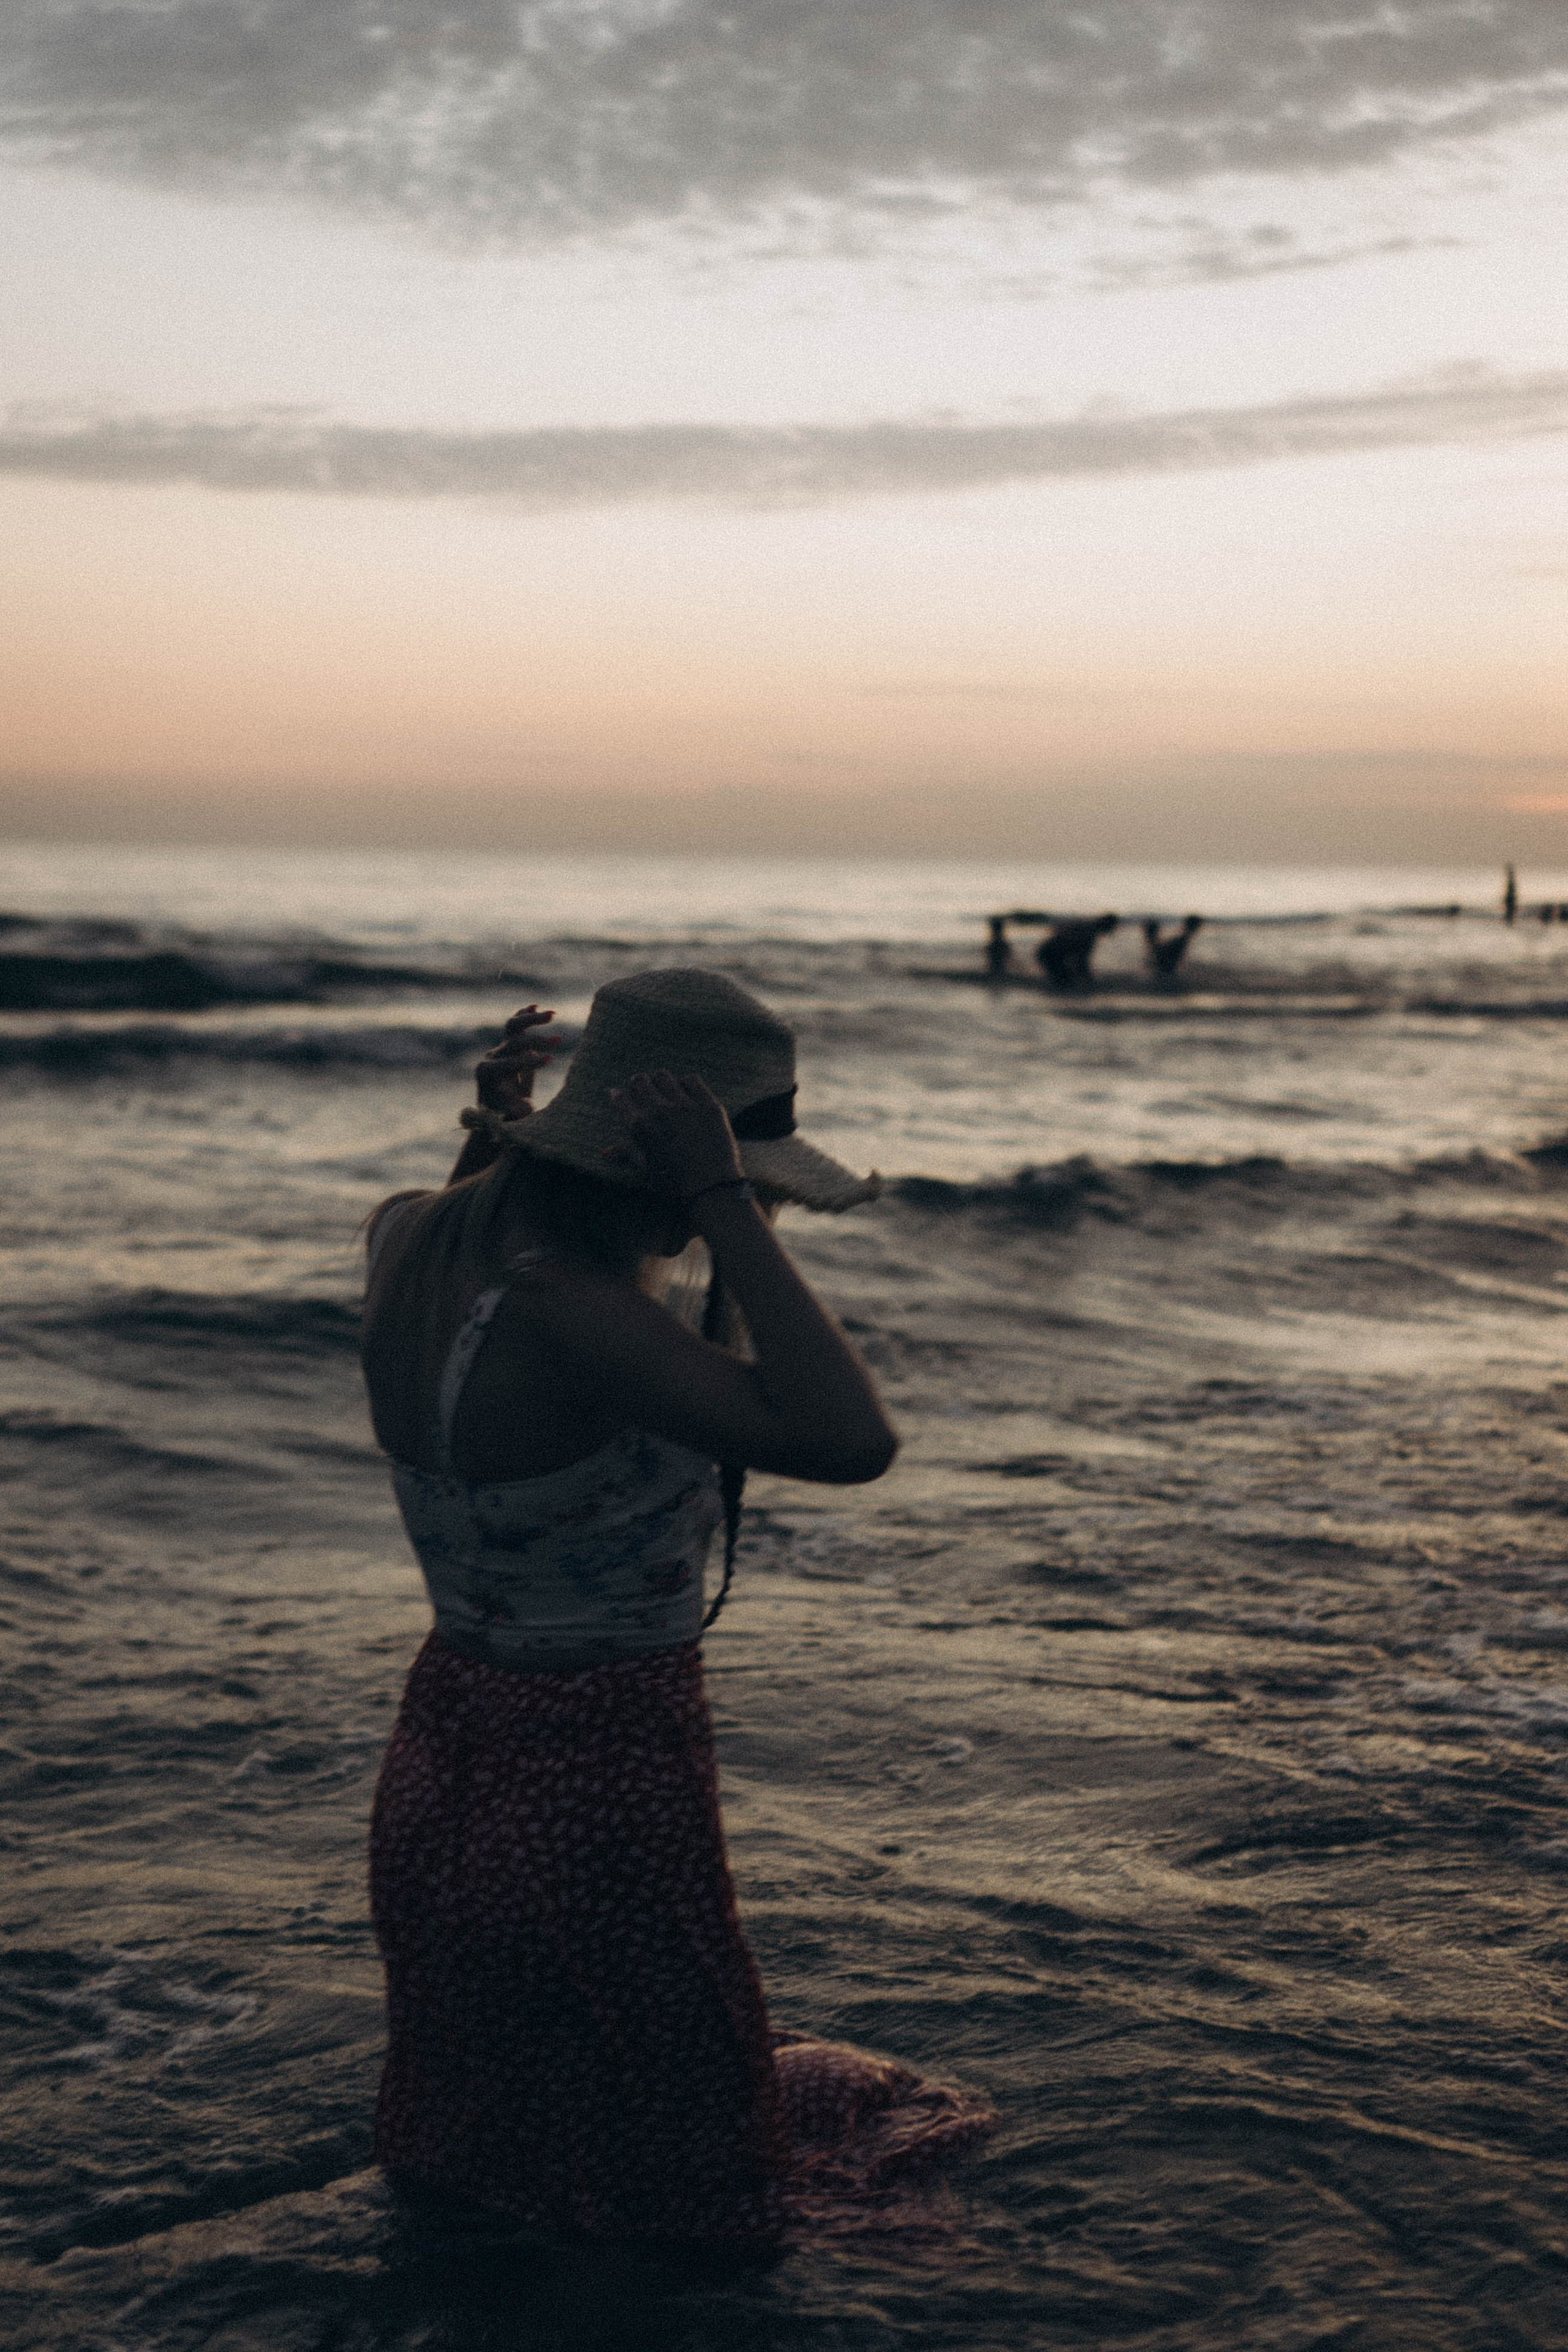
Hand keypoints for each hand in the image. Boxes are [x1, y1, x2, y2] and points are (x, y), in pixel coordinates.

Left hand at [475, 1006, 557, 1118]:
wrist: (496, 1112)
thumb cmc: (504, 1117)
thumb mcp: (512, 1118)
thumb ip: (517, 1111)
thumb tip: (527, 1107)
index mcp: (488, 1073)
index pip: (510, 1062)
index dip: (530, 1061)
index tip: (551, 1059)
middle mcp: (491, 1057)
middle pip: (513, 1041)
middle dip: (536, 1041)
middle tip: (558, 1041)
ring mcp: (499, 1049)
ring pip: (513, 1027)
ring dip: (532, 1019)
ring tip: (553, 1014)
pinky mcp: (509, 1045)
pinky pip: (515, 1026)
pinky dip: (525, 1015)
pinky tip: (536, 1006)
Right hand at [607, 1072, 744, 1199]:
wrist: (712, 1187)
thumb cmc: (674, 1182)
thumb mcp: (647, 1168)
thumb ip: (626, 1153)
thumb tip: (605, 1153)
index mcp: (641, 1127)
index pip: (620, 1098)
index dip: (617, 1095)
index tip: (619, 1095)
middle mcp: (660, 1111)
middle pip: (640, 1081)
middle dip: (637, 1084)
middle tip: (641, 1089)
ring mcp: (685, 1105)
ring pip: (664, 1076)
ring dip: (660, 1081)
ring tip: (664, 1089)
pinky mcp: (708, 1104)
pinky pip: (692, 1080)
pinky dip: (686, 1084)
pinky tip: (686, 1093)